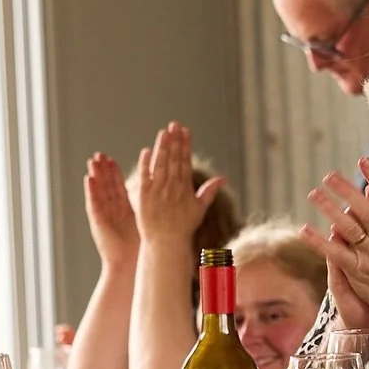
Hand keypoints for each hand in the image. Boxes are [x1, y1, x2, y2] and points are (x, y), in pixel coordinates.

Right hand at [84, 154, 139, 267]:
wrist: (128, 262)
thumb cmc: (139, 244)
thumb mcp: (144, 219)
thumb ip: (149, 206)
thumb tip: (163, 194)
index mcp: (123, 208)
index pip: (117, 186)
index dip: (113, 173)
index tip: (111, 158)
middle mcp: (112, 209)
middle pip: (106, 186)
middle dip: (102, 170)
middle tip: (99, 155)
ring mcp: (104, 213)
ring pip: (99, 191)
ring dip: (95, 176)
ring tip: (92, 161)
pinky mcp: (98, 220)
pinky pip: (94, 203)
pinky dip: (91, 191)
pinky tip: (89, 179)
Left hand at [133, 123, 224, 246]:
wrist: (166, 243)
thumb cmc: (183, 227)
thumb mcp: (199, 209)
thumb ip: (209, 191)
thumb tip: (223, 178)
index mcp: (185, 188)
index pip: (185, 162)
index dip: (185, 145)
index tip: (185, 130)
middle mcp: (172, 188)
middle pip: (174, 160)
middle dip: (175, 141)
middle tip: (174, 124)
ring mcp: (158, 192)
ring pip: (161, 166)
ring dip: (163, 148)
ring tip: (163, 132)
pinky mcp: (145, 197)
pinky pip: (146, 178)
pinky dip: (146, 165)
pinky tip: (147, 151)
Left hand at [300, 156, 368, 326]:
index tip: (364, 160)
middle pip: (366, 211)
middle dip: (347, 191)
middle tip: (328, 176)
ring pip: (349, 229)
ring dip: (331, 210)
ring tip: (314, 194)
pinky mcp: (357, 271)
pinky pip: (336, 253)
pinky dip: (319, 242)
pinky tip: (304, 229)